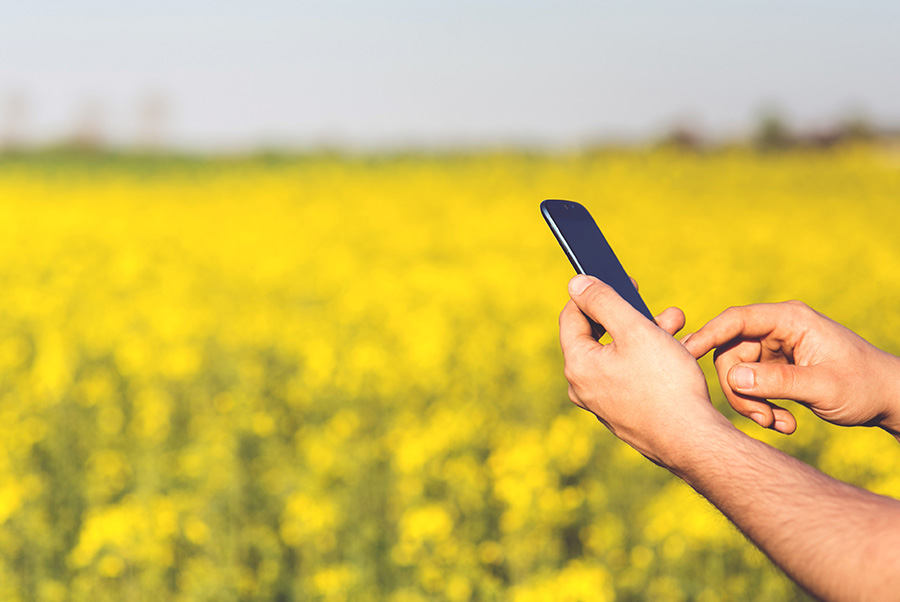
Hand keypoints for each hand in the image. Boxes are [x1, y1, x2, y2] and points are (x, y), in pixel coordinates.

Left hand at [559, 275, 727, 466]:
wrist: (693, 441)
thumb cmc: (665, 384)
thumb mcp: (635, 330)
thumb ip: (603, 301)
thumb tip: (576, 283)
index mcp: (577, 364)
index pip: (572, 316)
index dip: (595, 293)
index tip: (623, 280)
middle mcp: (583, 386)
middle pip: (600, 336)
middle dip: (632, 315)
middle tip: (663, 309)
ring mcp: (603, 403)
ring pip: (620, 356)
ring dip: (648, 335)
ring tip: (679, 326)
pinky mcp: (624, 414)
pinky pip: (631, 376)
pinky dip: (650, 360)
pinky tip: (678, 354)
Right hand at [682, 301, 899, 436]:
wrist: (889, 400)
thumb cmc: (863, 386)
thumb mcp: (822, 387)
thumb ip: (777, 381)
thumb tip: (733, 379)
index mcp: (790, 320)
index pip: (736, 320)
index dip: (707, 335)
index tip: (685, 354)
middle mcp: (778, 330)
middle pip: (731, 353)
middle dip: (740, 390)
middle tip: (761, 419)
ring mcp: (776, 349)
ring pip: (738, 374)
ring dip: (752, 404)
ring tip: (778, 425)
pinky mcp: (776, 368)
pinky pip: (752, 386)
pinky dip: (762, 407)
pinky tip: (784, 423)